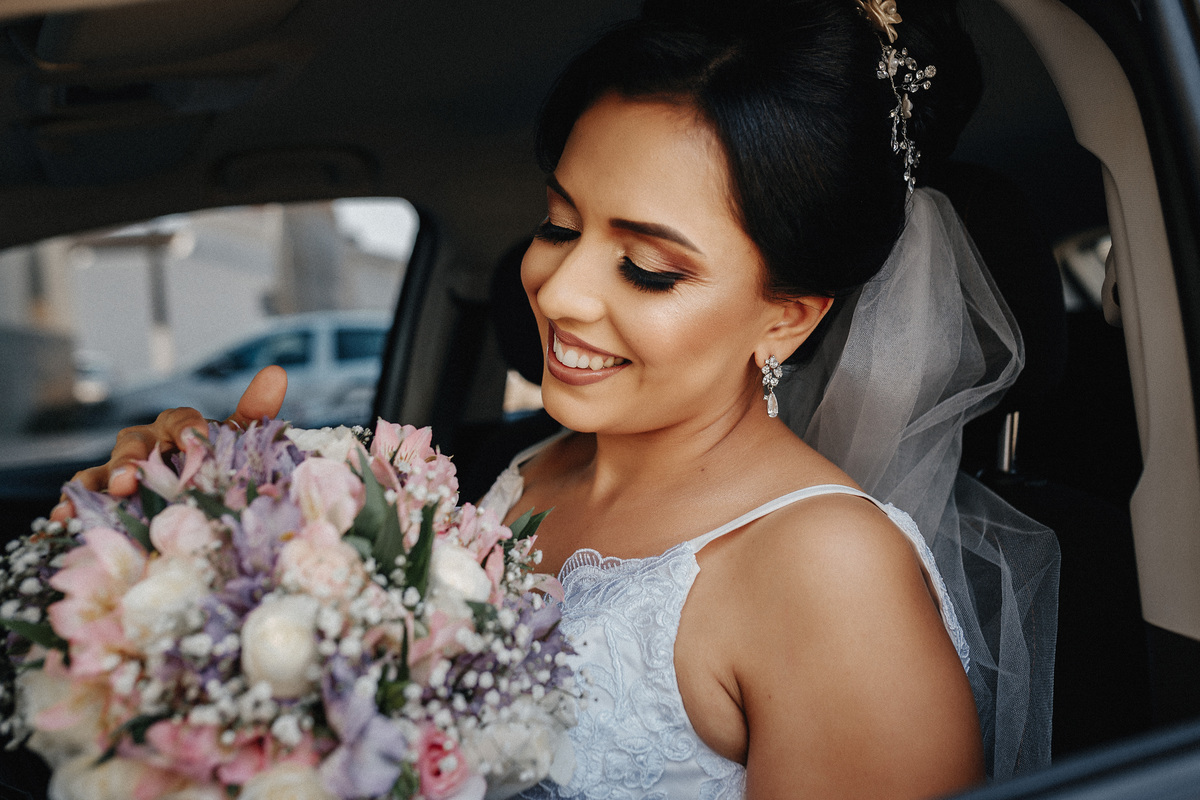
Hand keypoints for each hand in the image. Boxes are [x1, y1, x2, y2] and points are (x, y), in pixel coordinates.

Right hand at [50, 366, 288, 520]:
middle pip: (135, 444)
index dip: (186, 428)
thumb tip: (274, 376)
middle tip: (131, 478)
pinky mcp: (105, 495)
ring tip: (92, 499)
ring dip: (97, 482)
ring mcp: (120, 470)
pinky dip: (72, 505)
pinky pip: (85, 497)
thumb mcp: (232, 443)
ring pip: (103, 470)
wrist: (193, 490)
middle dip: (131, 460)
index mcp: (177, 428)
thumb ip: (250, 417)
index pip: (180, 420)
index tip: (193, 439)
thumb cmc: (210, 462)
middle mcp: (145, 444)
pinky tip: (61, 518)